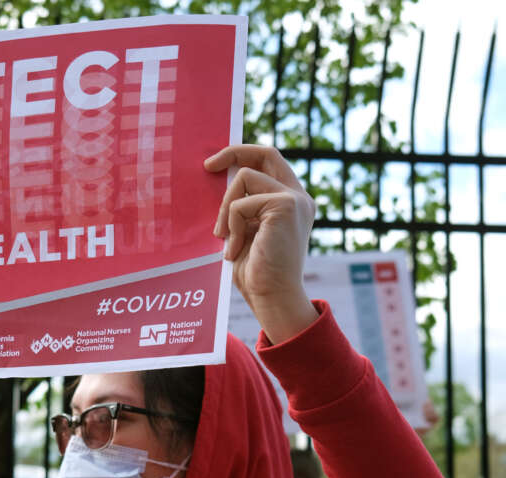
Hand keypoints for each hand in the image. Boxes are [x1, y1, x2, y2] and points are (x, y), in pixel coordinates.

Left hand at [204, 145, 317, 342]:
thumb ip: (243, 207)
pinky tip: (235, 251)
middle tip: (207, 167)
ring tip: (225, 238)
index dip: (243, 154)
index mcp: (291, 201)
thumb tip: (219, 180)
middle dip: (233, 152)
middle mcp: (298, 196)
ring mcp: (294, 199)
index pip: (270, 161)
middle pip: (266, 153)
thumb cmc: (256, 272)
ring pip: (244, 178)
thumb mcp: (247, 231)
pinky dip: (231, 227)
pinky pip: (240, 204)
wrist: (272, 298)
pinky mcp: (286, 206)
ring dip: (226, 209)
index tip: (215, 165)